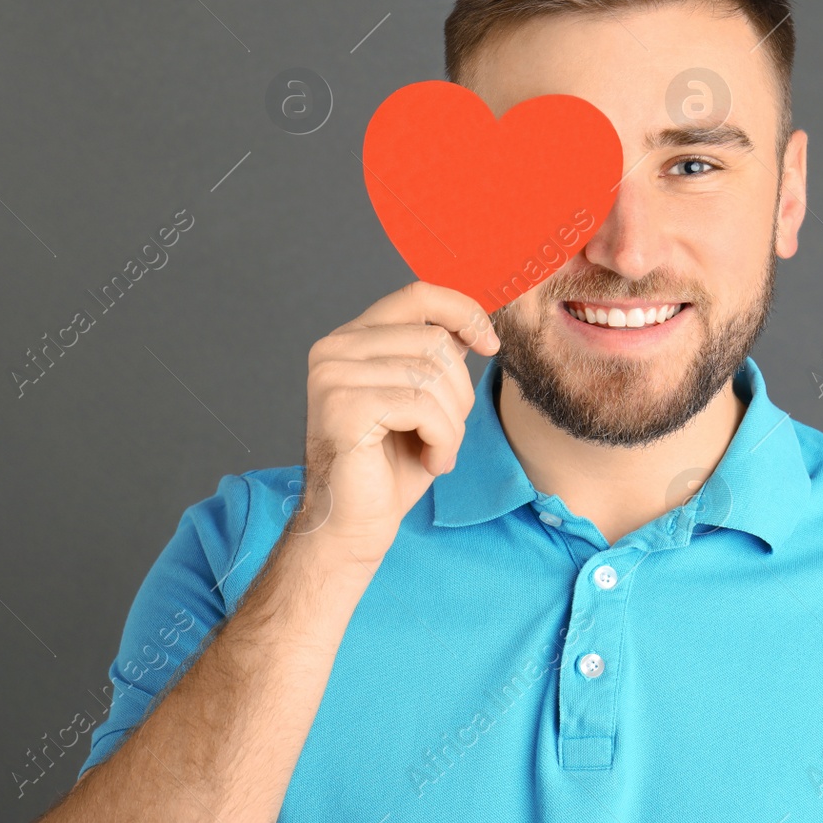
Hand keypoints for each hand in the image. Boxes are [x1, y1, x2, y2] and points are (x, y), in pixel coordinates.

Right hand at [296, 280, 500, 564]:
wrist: (352, 527)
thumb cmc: (388, 468)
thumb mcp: (423, 400)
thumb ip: (436, 358)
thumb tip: (473, 322)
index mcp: (351, 339)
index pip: (418, 294)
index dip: (463, 312)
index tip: (490, 344)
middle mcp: (334, 349)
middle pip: (434, 340)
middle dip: (459, 392)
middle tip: (447, 434)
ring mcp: (333, 376)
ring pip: (432, 375)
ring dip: (452, 423)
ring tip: (436, 452)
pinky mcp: (343, 407)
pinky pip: (422, 406)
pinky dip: (442, 439)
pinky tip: (430, 462)